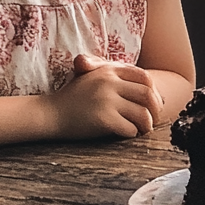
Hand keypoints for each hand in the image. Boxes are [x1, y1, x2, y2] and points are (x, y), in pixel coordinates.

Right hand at [49, 55, 164, 139]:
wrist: (50, 113)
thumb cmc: (73, 97)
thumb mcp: (92, 76)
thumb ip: (115, 75)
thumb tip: (148, 86)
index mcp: (109, 70)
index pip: (145, 77)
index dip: (154, 91)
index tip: (154, 103)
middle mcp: (110, 82)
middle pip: (147, 95)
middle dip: (155, 110)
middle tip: (152, 120)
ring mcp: (106, 100)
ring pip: (142, 114)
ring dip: (146, 125)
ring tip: (142, 129)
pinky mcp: (103, 119)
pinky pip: (129, 129)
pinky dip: (131, 134)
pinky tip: (126, 134)